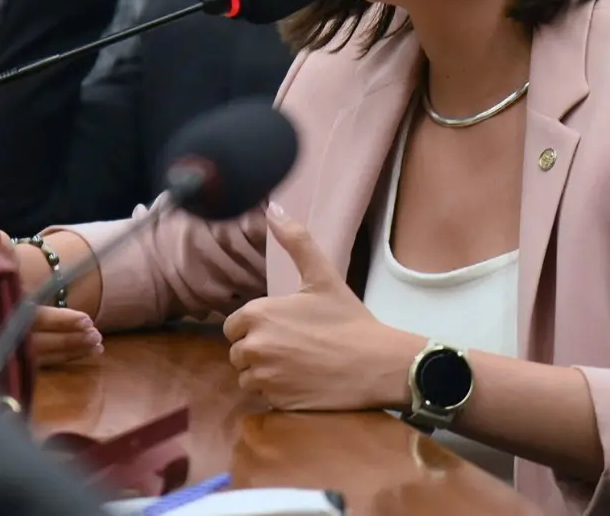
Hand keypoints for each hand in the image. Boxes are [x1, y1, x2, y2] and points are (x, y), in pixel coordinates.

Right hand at [0, 218, 104, 366]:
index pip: (30, 319)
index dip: (58, 320)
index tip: (86, 318)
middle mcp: (0, 334)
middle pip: (38, 342)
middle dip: (68, 339)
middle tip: (95, 334)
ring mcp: (7, 350)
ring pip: (43, 355)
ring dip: (72, 349)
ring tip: (98, 344)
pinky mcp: (16, 359)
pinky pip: (44, 362)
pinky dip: (68, 356)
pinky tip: (91, 352)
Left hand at [223, 206, 422, 411]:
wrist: (376, 364)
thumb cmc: (348, 319)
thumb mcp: (323, 276)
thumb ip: (295, 241)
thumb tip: (273, 207)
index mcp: (258, 314)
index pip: (233, 325)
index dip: (255, 326)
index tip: (283, 327)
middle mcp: (254, 347)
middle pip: (238, 351)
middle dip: (259, 350)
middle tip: (293, 346)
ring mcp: (264, 378)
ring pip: (247, 376)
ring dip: (265, 372)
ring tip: (297, 365)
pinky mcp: (275, 403)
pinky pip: (263, 397)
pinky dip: (277, 392)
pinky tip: (301, 383)